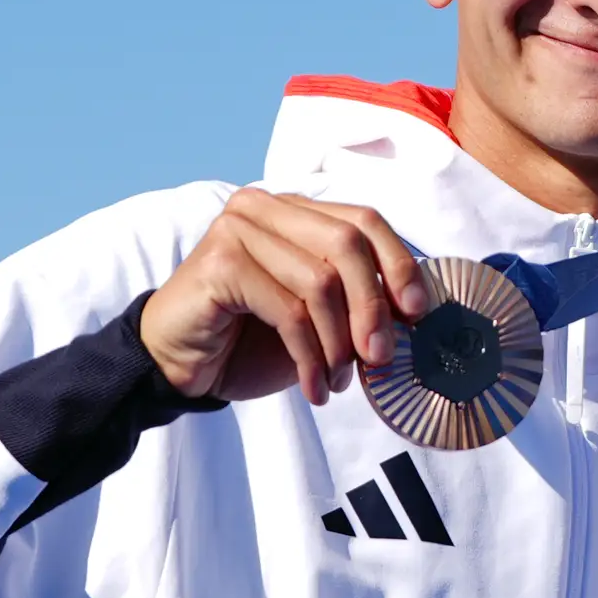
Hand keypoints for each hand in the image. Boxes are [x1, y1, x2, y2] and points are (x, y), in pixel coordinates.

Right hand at [141, 191, 432, 403]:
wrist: (180, 365)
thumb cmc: (252, 340)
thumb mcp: (321, 319)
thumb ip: (362, 302)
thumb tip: (416, 310)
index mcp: (295, 211)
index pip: (365, 221)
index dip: (399, 266)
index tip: (418, 314)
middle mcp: (266, 209)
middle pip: (348, 244)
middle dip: (373, 308)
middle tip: (380, 359)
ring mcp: (238, 229)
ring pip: (321, 282)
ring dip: (339, 344)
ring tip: (337, 381)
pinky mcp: (219, 263)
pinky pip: (289, 312)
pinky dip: (311, 357)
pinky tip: (314, 388)